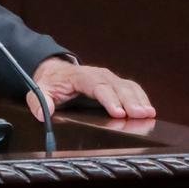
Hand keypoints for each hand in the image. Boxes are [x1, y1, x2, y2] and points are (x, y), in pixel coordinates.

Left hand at [27, 57, 154, 121]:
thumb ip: (39, 101)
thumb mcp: (40, 91)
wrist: (56, 72)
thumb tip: (42, 113)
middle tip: (141, 115)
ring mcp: (108, 78)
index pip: (97, 86)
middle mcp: (97, 75)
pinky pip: (131, 88)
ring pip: (127, 86)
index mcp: (80, 76)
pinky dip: (141, 97)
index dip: (109, 99)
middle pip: (116, 86)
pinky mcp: (115, 84)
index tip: (118, 112)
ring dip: (139, 100)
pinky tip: (149, 109)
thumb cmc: (51, 83)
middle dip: (130, 101)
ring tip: (149, 114)